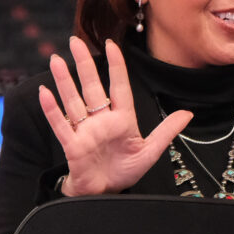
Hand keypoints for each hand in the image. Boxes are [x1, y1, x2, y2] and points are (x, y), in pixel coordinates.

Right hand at [38, 37, 192, 195]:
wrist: (107, 193)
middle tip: (75, 40)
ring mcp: (85, 131)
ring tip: (55, 59)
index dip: (116, 66)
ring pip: (73, 100)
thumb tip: (189, 114)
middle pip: (92, 87)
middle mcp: (101, 120)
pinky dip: (52, 109)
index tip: (111, 44)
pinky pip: (60, 124)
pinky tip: (45, 93)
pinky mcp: (72, 145)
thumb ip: (167, 131)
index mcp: (122, 119)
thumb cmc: (125, 170)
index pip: (119, 86)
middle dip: (84, 64)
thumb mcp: (151, 151)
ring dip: (64, 80)